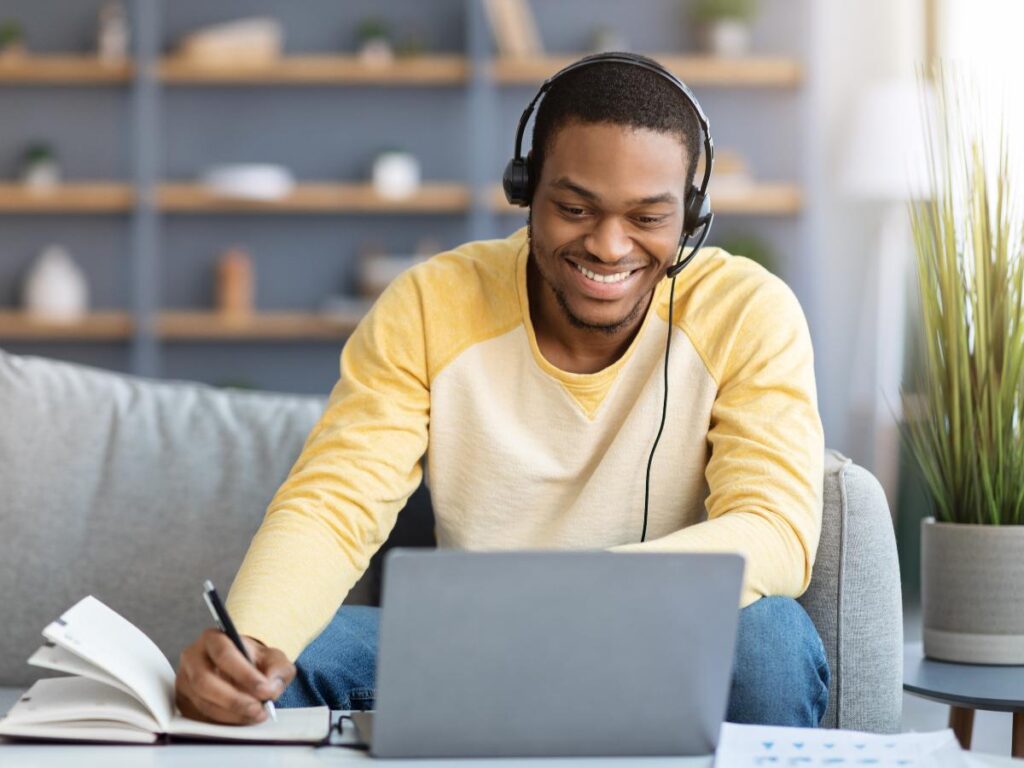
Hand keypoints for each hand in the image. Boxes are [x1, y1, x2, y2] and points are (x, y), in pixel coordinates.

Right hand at [175, 630, 295, 724]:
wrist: (240, 670)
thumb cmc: (254, 661)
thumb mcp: (273, 658)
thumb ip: (278, 669)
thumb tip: (270, 687)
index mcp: (213, 638)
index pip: (224, 654)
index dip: (244, 674)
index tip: (264, 690)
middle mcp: (193, 657)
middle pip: (205, 681)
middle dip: (235, 700)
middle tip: (258, 709)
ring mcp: (184, 680)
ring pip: (202, 702)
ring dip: (231, 714)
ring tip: (254, 715)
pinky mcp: (183, 701)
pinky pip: (199, 716)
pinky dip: (222, 722)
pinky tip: (241, 720)